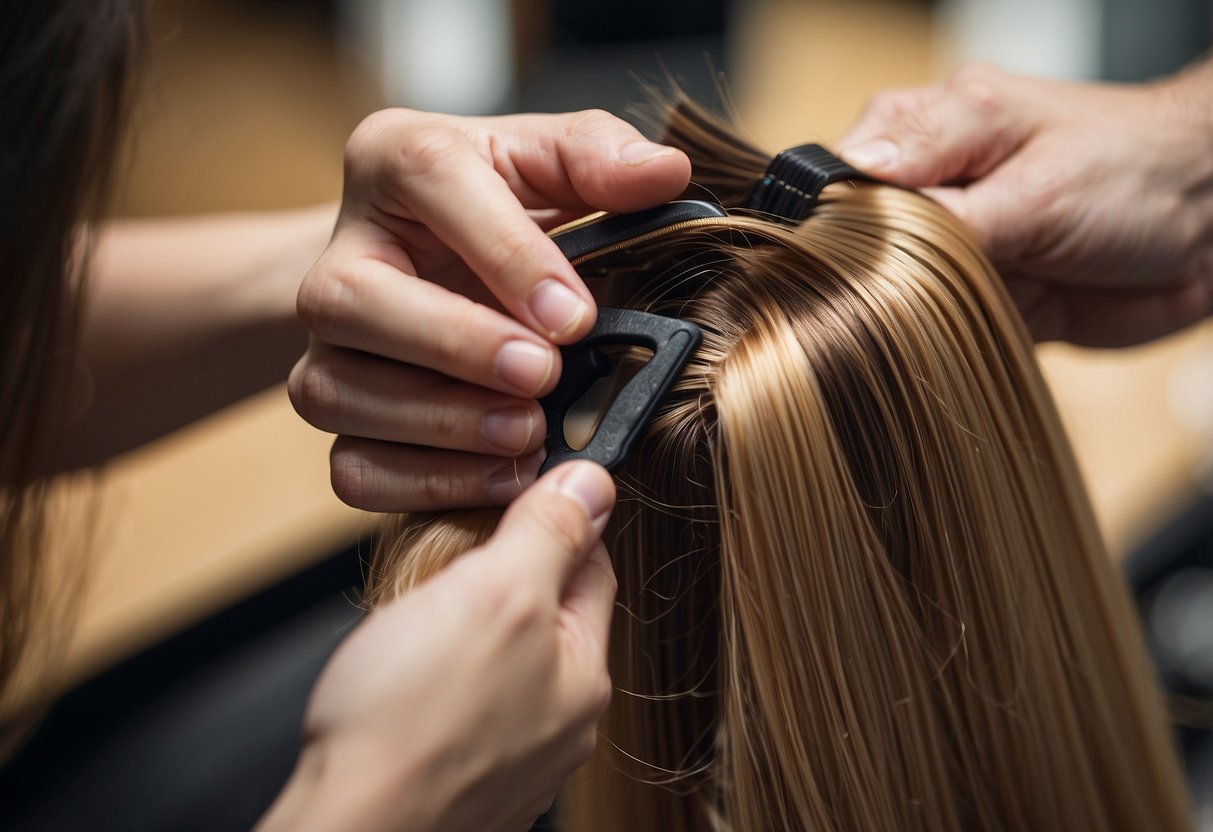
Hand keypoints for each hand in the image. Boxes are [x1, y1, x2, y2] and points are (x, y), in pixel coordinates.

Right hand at [258, 461, 616, 831]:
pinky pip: (468, 706)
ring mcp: (515, 759)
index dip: (557, 519)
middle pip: (549, 615)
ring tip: (421, 618)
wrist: (351, 828)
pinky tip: (408, 677)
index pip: (593, 567)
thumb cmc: (410, 721)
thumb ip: (548, 535)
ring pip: (506, 661)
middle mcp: (560, 723)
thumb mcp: (494, 593)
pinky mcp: (466, 778)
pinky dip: (442, 679)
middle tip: (453, 556)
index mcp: (582, 673)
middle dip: (506, 575)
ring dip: (471, 627)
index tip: (519, 494)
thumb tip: (593, 483)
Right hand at [289, 109, 689, 509]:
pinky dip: (425, 482)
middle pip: (351, 301)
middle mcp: (339, 250)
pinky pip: (352, 466)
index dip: (506, 254)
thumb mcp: (554, 162)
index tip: (575, 317)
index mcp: (395, 159)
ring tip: (528, 433)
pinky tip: (503, 474)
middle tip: (543, 376)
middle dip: (454, 345)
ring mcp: (324, 342)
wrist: (444, 264)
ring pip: (335, 392)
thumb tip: (665, 172)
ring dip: (439, 424)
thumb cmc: (508, 208)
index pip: (432, 183)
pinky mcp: (334, 409)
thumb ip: (601, 158)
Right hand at [837, 61, 1212, 345]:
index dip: (836, 231)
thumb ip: (941, 205)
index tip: (846, 271)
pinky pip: (926, 328)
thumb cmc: (1138, 168)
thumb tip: (851, 195)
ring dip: (904, 319)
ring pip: (886, 293)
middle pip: (856, 245)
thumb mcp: (1035, 180)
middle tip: (905, 303)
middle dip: (872, 282)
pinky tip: (949, 340)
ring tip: (941, 325)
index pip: (843, 184)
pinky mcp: (971, 293)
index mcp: (925, 133)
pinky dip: (932, 344)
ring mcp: (949, 243)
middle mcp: (928, 186)